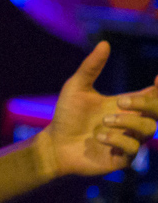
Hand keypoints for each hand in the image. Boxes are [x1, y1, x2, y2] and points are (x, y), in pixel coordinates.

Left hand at [35, 41, 157, 179]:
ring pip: (148, 130)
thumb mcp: (77, 87)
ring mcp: (128, 141)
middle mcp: (130, 123)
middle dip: (148, 104)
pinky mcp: (121, 159)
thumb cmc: (67, 115)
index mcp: (125, 105)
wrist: (54, 144)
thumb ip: (92, 67)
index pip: (152, 96)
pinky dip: (117, 140)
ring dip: (128, 122)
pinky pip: (132, 149)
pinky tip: (99, 137)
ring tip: (105, 120)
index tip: (156, 78)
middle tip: (124, 101)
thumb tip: (105, 43)